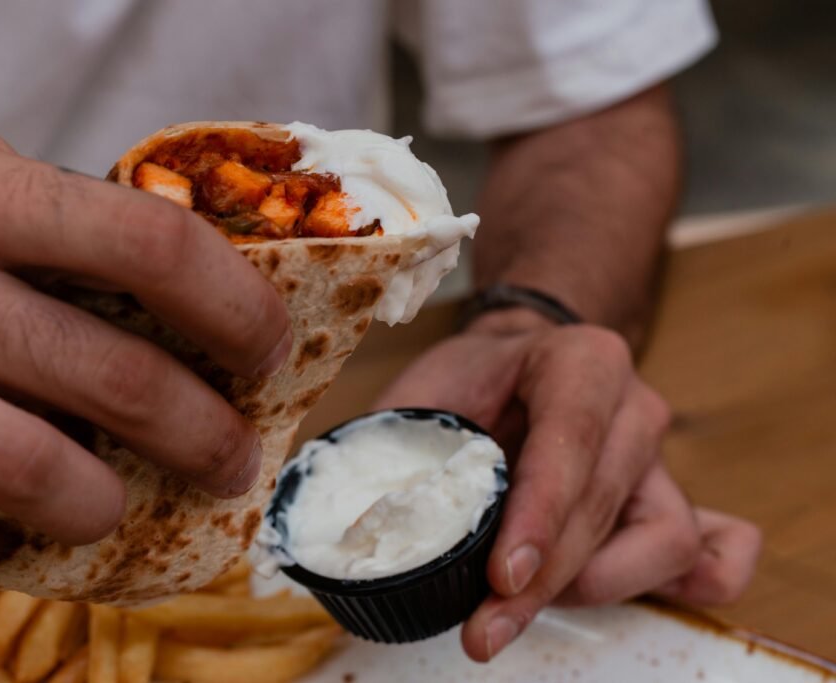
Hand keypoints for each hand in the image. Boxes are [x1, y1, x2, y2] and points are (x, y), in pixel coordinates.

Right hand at [0, 99, 291, 596]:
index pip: (151, 248)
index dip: (236, 304)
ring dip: (103, 504)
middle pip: (116, 378)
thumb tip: (155, 266)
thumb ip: (40, 210)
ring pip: (27, 469)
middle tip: (233, 457)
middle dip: (205, 434)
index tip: (267, 345)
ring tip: (119, 505)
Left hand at [374, 308, 759, 660]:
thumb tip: (353, 529)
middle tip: (484, 629)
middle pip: (604, 506)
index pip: (569, 442)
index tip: (500, 575)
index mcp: (580, 362)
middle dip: (544, 580)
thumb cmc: (472, 379)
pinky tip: (623, 599)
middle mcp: (633, 407)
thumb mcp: (423, 391)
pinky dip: (687, 586)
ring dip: (589, 590)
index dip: (538, 517)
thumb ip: (394, 448)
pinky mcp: (666, 502)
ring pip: (658, 542)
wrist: (519, 362)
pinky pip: (709, 552)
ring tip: (513, 609)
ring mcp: (658, 458)